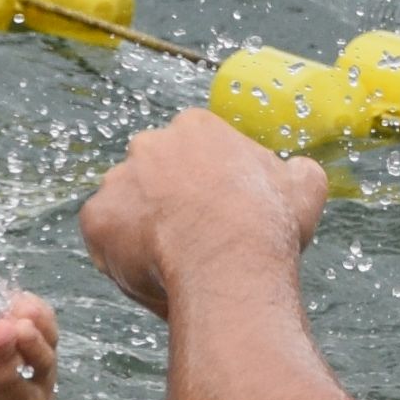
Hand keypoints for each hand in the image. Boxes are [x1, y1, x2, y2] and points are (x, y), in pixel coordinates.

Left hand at [77, 113, 324, 315]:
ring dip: (143, 228)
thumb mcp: (303, 186)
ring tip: (173, 262)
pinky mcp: (96, 218)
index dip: (207, 186)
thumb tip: (296, 171)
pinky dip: (120, 255)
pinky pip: (104, 238)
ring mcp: (118, 179)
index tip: (218, 212)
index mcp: (195, 127)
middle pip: (154, 174)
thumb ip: (295, 171)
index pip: (193, 151)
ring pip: (126, 206)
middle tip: (194, 239)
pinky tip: (152, 272)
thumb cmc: (267, 225)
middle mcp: (149, 144)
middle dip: (169, 202)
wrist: (230, 262)